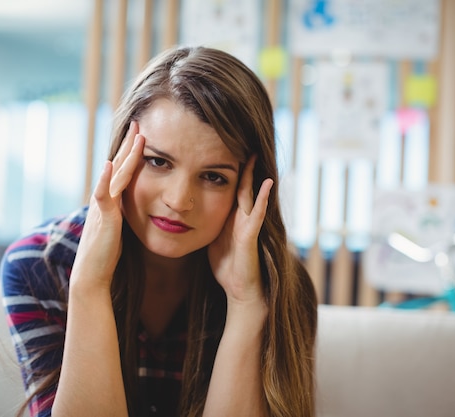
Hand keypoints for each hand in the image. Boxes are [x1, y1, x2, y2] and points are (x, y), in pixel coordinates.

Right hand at [71, 122, 144, 289]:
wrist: (92, 273)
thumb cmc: (106, 254)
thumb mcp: (119, 227)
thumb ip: (124, 213)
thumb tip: (134, 206)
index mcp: (111, 199)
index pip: (123, 170)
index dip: (132, 152)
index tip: (142, 135)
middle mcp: (105, 198)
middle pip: (119, 165)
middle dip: (130, 144)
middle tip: (139, 123)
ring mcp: (103, 206)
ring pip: (116, 174)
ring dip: (126, 153)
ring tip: (137, 135)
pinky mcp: (104, 217)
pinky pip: (104, 194)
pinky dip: (106, 178)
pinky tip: (110, 164)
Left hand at [207, 155, 272, 307]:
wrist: (240, 289)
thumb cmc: (227, 266)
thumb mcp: (212, 238)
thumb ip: (207, 223)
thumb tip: (187, 213)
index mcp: (230, 217)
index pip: (229, 188)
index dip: (226, 171)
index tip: (221, 152)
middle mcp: (242, 218)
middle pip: (241, 187)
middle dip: (241, 167)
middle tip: (242, 145)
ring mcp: (248, 225)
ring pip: (251, 196)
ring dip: (253, 177)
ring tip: (254, 157)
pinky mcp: (251, 236)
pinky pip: (258, 214)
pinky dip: (263, 199)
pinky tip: (267, 184)